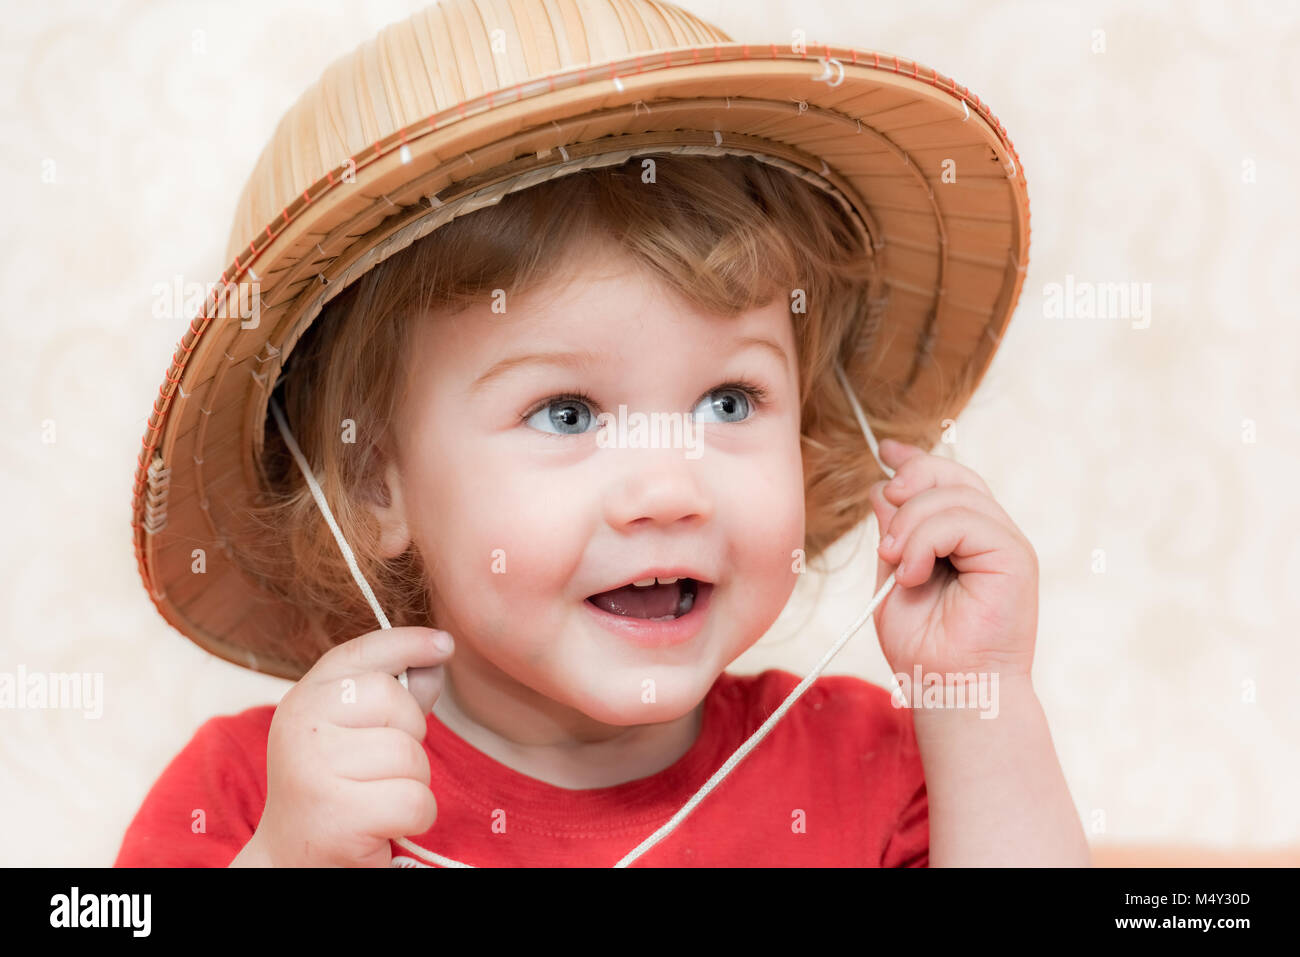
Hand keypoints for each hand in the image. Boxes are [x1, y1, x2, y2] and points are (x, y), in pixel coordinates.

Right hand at [246, 626, 453, 866]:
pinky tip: (383, 825)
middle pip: (397, 703)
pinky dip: (414, 819)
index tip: (444, 645)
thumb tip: (438, 651)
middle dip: (410, 736)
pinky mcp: (337, 815)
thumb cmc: (337, 787)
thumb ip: (395, 692)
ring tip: (377, 799)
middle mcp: (301, 726)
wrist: (293, 859)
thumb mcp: (356, 730)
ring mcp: (314, 769)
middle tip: (380, 769)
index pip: (363, 654)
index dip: (409, 643)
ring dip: (412, 783)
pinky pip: (414, 801)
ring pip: (411, 756)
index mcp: (304, 699)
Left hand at [867, 439, 1037, 680]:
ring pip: (952, 495)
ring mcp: (1005, 543)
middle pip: (950, 475)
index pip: (945, 480)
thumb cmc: (923, 646)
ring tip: (897, 564)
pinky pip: (963, 520)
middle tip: (885, 523)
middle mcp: (989, 534)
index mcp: (963, 537)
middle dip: (909, 484)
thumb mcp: (894, 576)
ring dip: (910, 524)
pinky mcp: (1015, 556)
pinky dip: (926, 539)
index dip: (916, 459)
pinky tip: (913, 571)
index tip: (886, 452)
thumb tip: (882, 487)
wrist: (950, 689)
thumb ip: (895, 533)